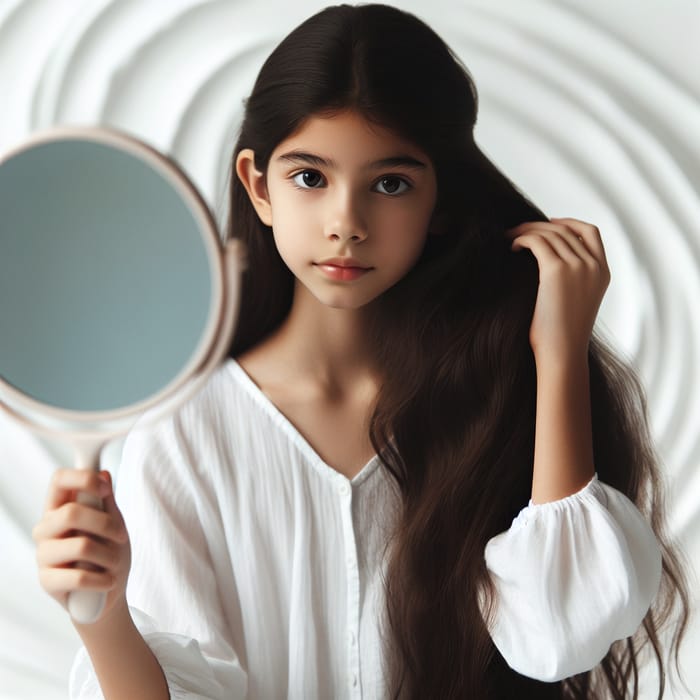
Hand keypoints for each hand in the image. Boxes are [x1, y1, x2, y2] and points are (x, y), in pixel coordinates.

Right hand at [32, 468, 130, 623]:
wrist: (107, 592)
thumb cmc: (109, 552)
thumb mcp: (113, 523)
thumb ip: (106, 501)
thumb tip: (104, 474)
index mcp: (60, 508)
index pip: (59, 479)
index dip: (83, 479)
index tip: (106, 490)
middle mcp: (46, 528)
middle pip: (71, 513)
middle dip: (105, 524)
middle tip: (121, 536)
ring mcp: (43, 554)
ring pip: (81, 546)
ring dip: (109, 556)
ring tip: (114, 564)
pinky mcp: (46, 581)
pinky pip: (78, 576)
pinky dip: (102, 579)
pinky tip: (109, 582)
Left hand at [505, 217, 610, 361]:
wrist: (562, 353)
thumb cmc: (561, 335)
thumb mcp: (576, 302)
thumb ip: (572, 280)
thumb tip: (547, 263)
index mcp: (603, 272)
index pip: (591, 232)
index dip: (568, 222)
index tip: (548, 224)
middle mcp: (594, 265)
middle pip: (565, 229)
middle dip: (539, 226)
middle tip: (518, 231)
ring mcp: (578, 266)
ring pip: (550, 233)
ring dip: (527, 231)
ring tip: (511, 238)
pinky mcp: (557, 270)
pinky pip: (537, 242)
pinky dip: (522, 239)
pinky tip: (512, 247)